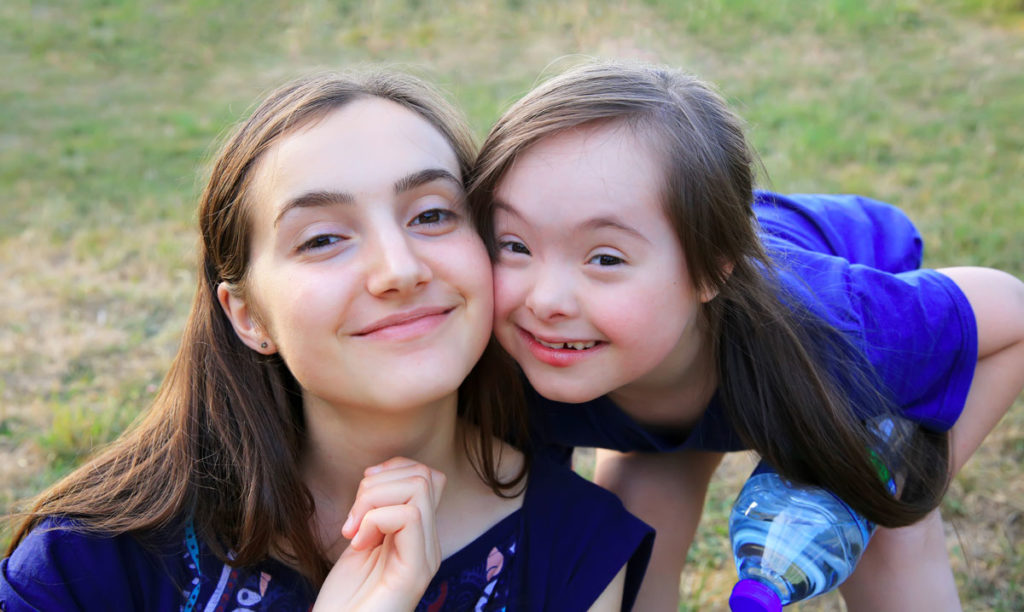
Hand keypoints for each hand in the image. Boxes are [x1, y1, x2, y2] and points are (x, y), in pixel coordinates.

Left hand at [312, 457, 446, 610]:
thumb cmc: (343, 602)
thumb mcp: (360, 543)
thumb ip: (375, 513)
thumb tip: (378, 475)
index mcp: (418, 537)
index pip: (427, 476)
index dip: (392, 471)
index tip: (360, 498)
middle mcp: (429, 545)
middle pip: (424, 475)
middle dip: (378, 483)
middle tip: (351, 519)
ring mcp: (426, 558)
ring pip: (419, 487)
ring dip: (374, 499)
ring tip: (353, 531)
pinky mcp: (416, 571)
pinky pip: (409, 516)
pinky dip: (375, 519)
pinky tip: (357, 543)